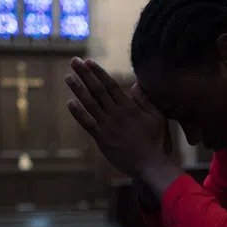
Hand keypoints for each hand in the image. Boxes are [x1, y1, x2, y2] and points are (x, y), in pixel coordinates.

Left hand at [65, 57, 168, 176]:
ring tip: (68, 77)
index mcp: (130, 107)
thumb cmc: (157, 142)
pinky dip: (78, 113)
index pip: (110, 85)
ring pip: (90, 104)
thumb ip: (146, 100)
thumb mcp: (158, 118)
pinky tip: (70, 103)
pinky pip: (87, 123)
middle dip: (85, 74)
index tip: (89, 62)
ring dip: (78, 89)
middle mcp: (116, 114)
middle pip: (97, 90)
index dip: (98, 72)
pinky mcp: (102, 139)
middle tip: (74, 61)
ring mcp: (108, 126)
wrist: (150, 165)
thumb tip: (135, 84)